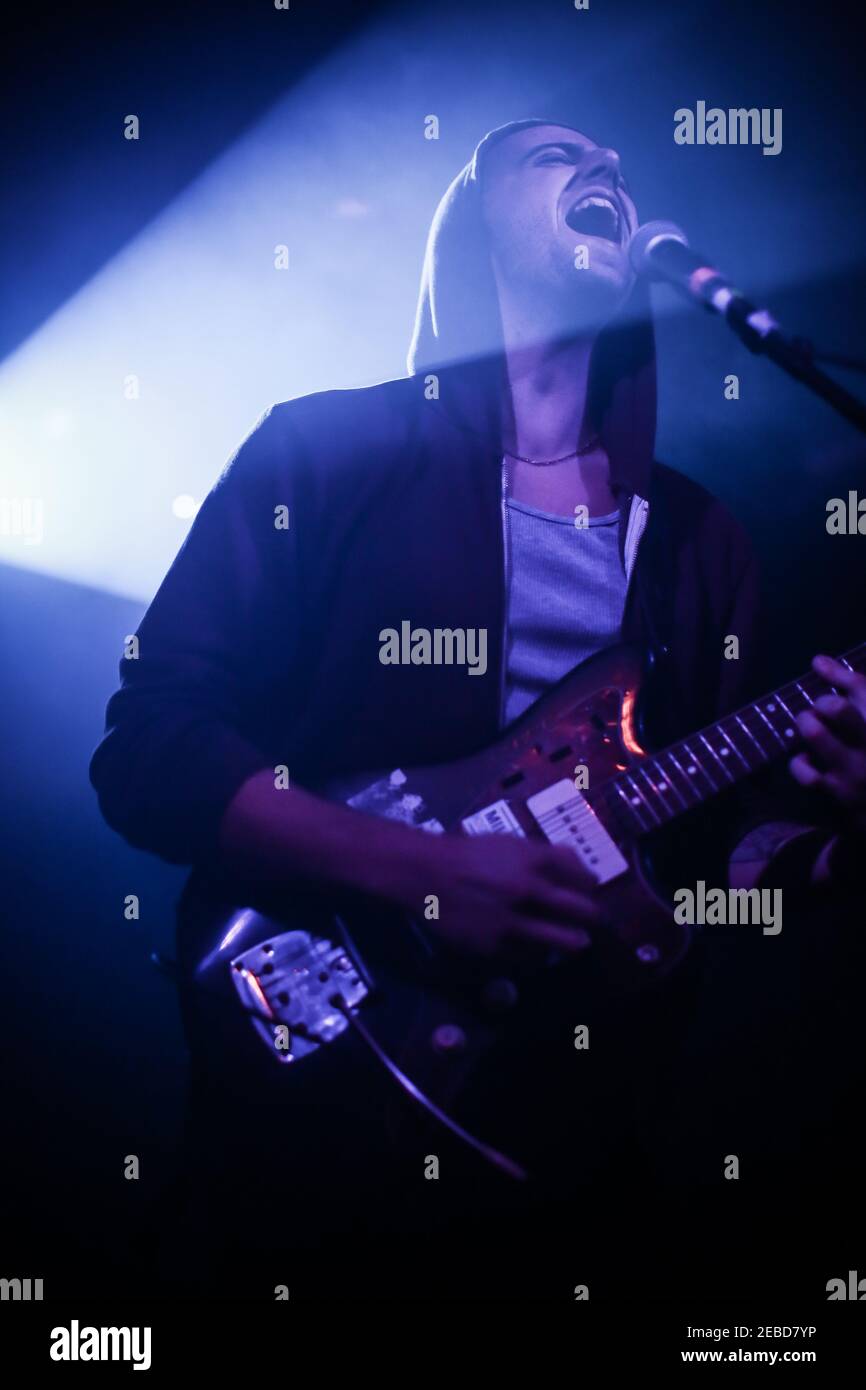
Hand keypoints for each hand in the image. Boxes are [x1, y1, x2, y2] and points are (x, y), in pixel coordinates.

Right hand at [412, 833, 602, 958]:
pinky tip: (536, 947)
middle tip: (592, 922)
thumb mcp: (512, 843)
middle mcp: (527, 890)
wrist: (426, 874)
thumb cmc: (471, 855)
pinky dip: (539, 953)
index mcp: (534, 859)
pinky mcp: (495, 946)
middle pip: (584, 912)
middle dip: (593, 918)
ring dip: (574, 942)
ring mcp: (512, 920)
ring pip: (564, 942)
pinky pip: (532, 956)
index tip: (588, 892)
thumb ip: (548, 854)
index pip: (586, 878)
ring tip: (574, 942)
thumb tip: (581, 870)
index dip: (591, 888)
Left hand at [790, 654, 865, 837]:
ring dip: (807, 724)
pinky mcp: (841, 793)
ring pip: (817, 734)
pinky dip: (799, 764)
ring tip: (810, 727)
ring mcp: (857, 770)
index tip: (830, 698)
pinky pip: (807, 774)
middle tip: (818, 711)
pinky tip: (807, 759)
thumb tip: (817, 660)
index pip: (858, 687)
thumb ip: (846, 680)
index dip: (837, 681)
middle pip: (836, 707)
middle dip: (820, 702)